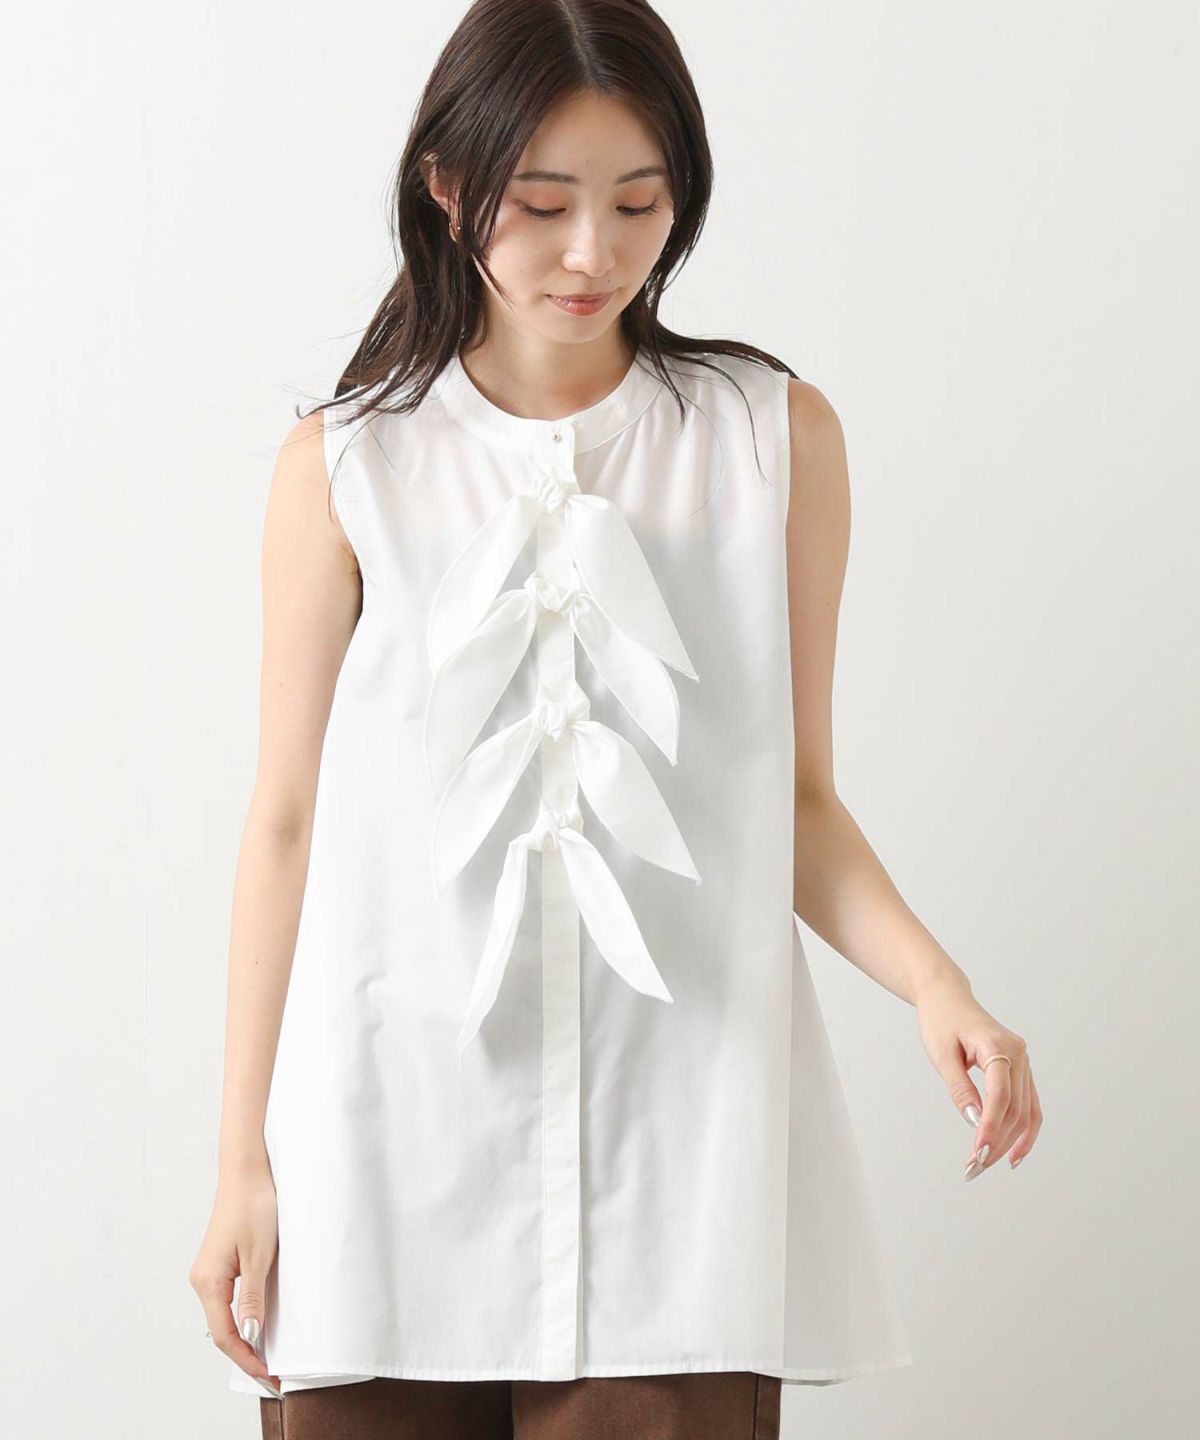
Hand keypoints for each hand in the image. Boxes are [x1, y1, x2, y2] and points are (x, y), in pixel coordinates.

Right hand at [189, 1157, 281, 1390]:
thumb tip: (250, 1336)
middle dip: (246, 1355)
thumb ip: (253, 1298)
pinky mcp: (219, 1263)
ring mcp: (209, 1271)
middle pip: (222, 1331)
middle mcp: (202, 1280)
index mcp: (208, 1281)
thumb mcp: (259, 1255)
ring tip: (268, 1356)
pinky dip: (243, 1318)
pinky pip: (228, 1300)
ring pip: (225, 1316)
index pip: (226, 1336)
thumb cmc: (254, 1205)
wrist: (247, 1169)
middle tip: (274, 1374)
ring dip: (245, 1337)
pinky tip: (259, 1324)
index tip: (270, 1377)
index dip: (247, 1360)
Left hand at [915, 972, 1041, 1180]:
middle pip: (1015, 1108)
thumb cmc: (940, 1022)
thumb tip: (976, 1122)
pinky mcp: (1021, 1070)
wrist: (947, 997)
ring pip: (1025, 1111)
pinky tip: (1013, 1154)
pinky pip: (1029, 1105)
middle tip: (974, 1168)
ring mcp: (1024, 1062)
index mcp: (998, 1045)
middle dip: (997, 1141)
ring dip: (1009, 1142)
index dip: (992, 1128)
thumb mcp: (941, 1054)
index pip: (1000, 1095)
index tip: (978, 1153)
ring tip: (986, 1165)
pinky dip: (1023, 1131)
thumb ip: (960, 1088)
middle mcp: (1019, 1054)